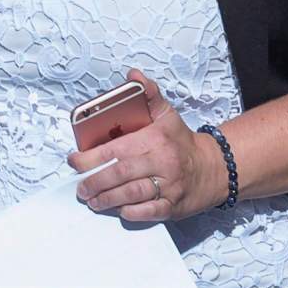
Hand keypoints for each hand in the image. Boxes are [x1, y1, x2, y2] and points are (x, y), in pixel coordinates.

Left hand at [67, 68, 226, 221]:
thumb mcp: (166, 114)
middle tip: (81, 188)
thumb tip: (133, 74)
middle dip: (95, 182)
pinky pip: (149, 212)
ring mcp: (169, 185)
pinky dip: (131, 213)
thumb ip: (148, 94)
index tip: (74, 161)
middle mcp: (162, 161)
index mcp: (156, 137)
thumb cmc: (181, 141)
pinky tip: (119, 210)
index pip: (116, 149)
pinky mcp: (174, 206)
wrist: (213, 168)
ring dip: (108, 200)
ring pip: (132, 194)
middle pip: (121, 173)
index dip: (91, 157)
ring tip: (93, 201)